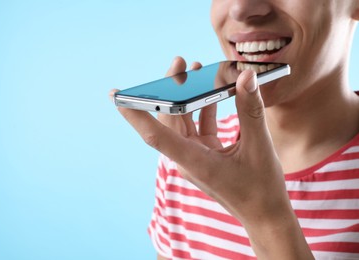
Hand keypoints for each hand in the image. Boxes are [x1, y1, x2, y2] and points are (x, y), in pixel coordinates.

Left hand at [109, 58, 312, 258]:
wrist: (264, 215)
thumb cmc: (260, 188)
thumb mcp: (259, 146)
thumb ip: (250, 109)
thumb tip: (246, 76)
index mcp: (193, 161)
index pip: (154, 135)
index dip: (134, 114)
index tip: (116, 95)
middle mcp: (187, 158)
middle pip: (169, 118)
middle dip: (171, 88)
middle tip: (179, 62)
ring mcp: (194, 156)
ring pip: (182, 120)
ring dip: (187, 96)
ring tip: (193, 70)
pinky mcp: (204, 154)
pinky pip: (197, 126)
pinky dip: (202, 108)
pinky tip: (211, 91)